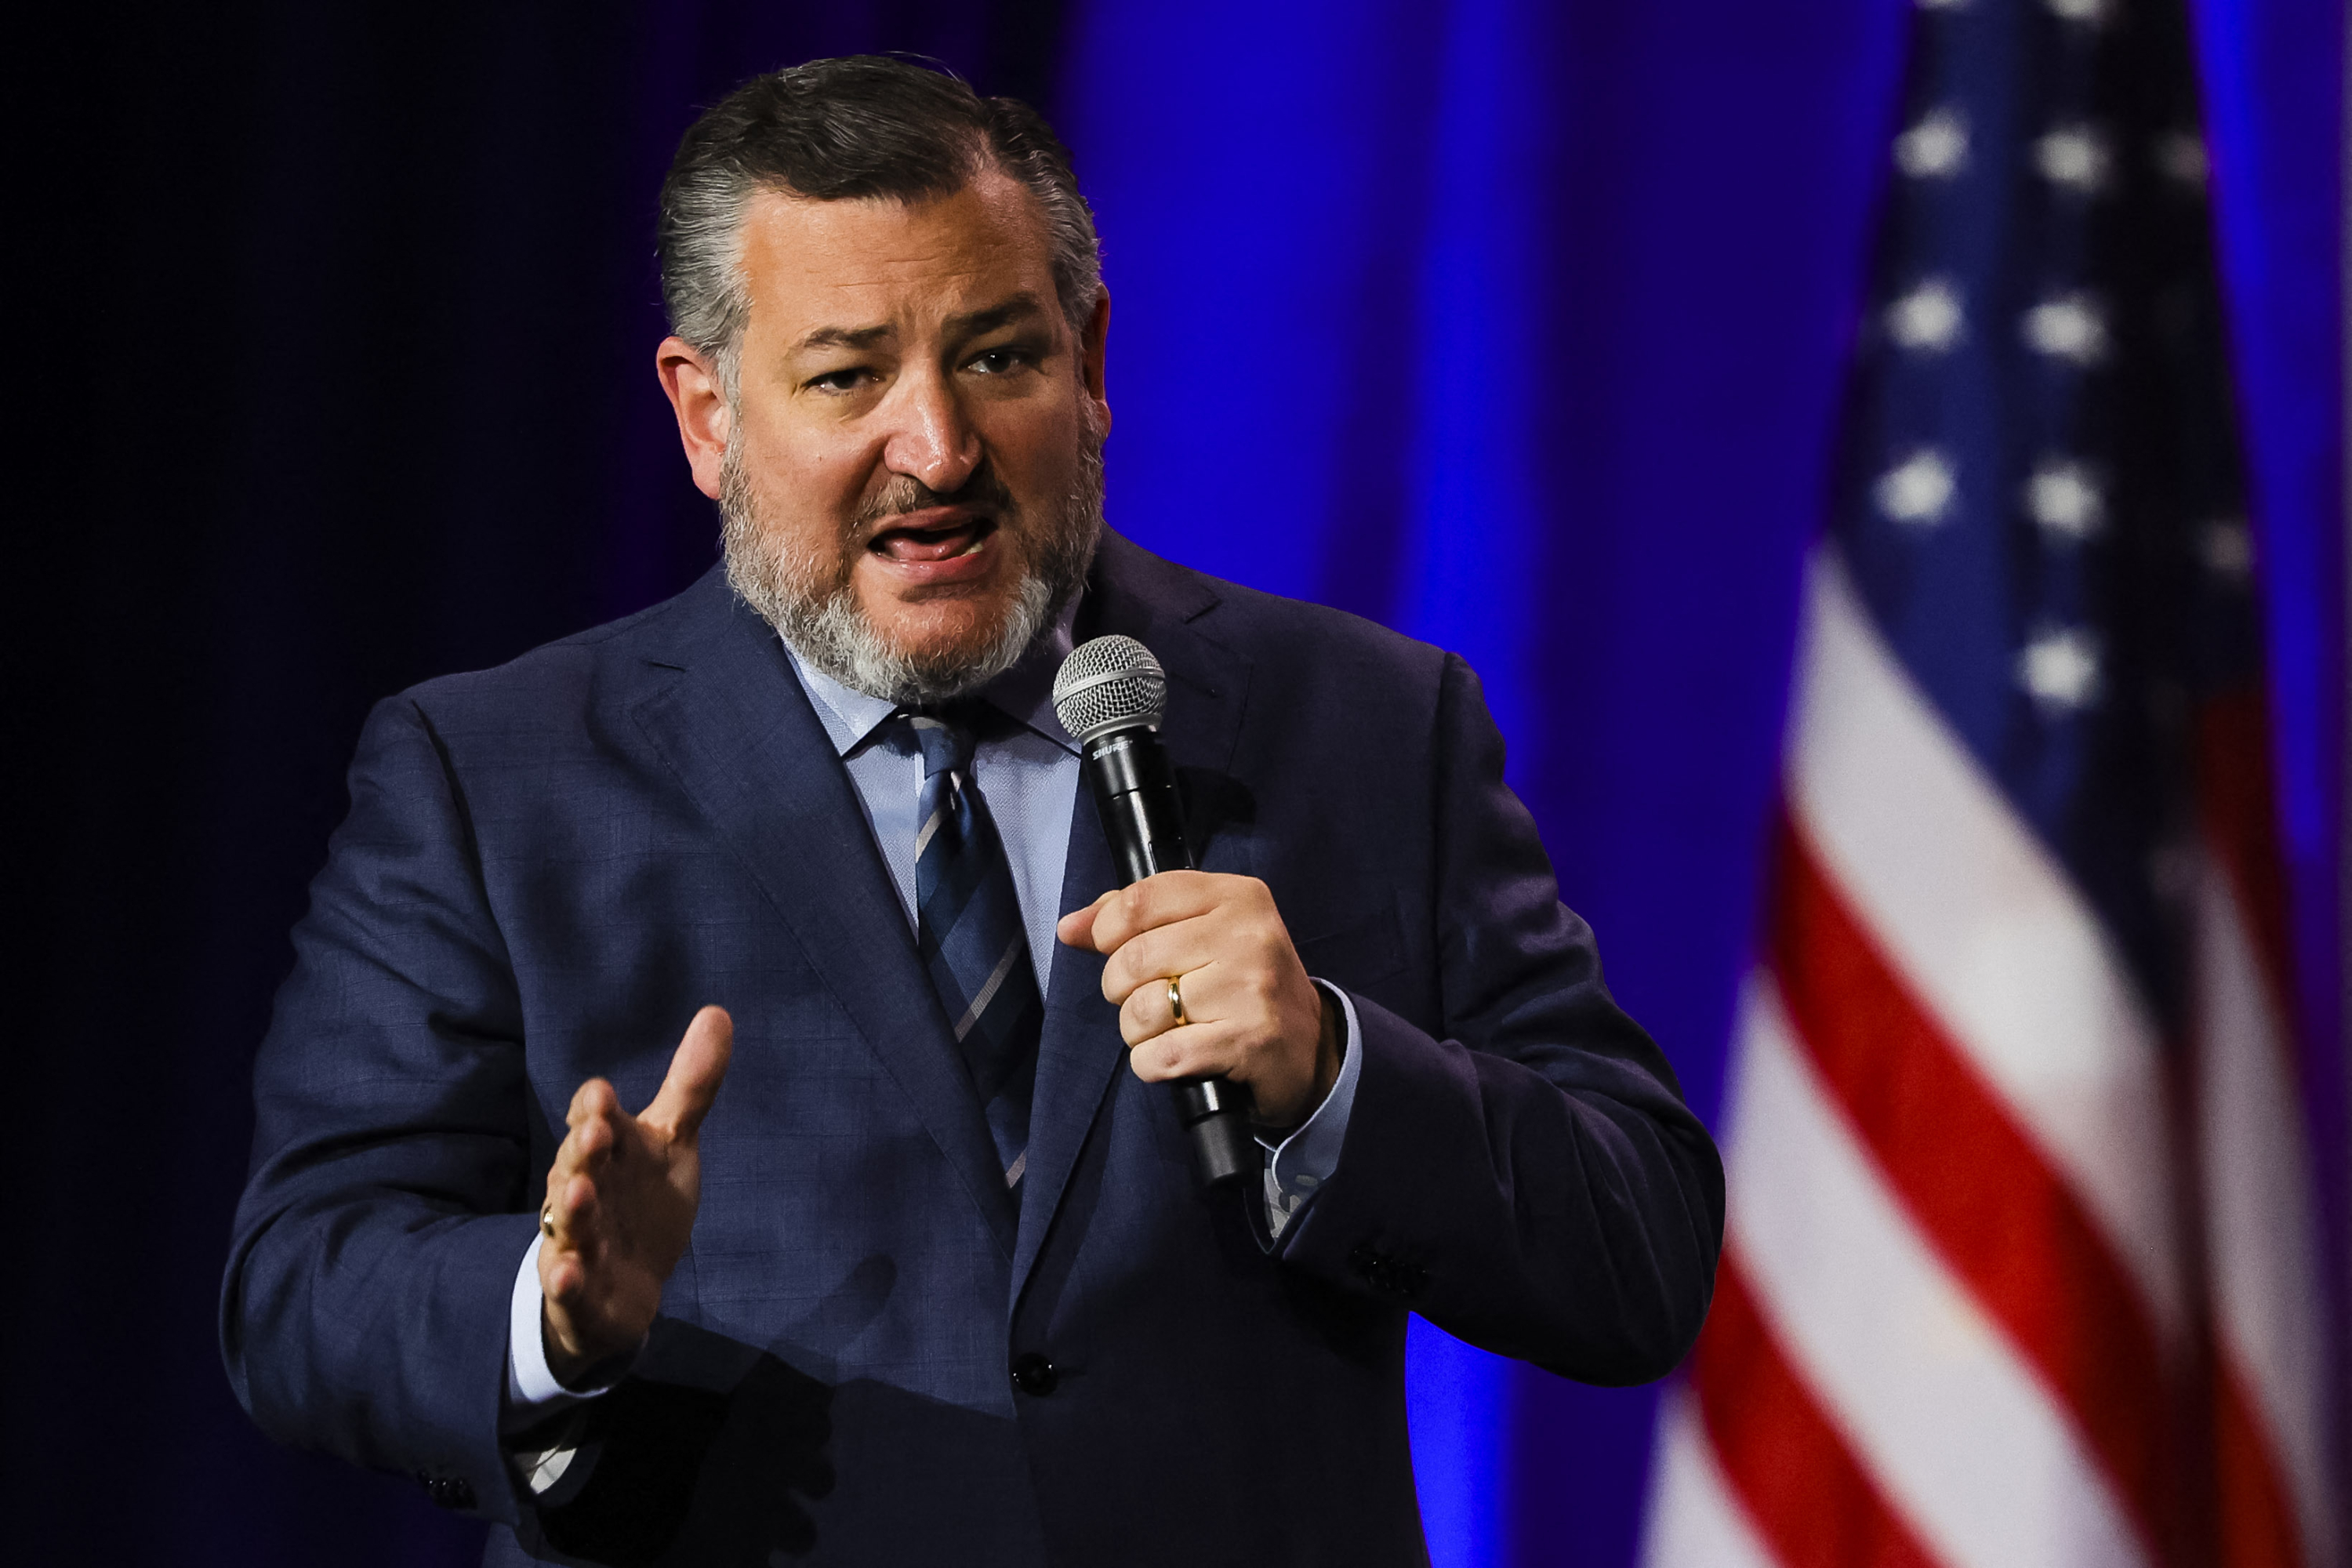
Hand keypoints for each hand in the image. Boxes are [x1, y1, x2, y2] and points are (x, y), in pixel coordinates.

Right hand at [537, 1005, 732, 1385]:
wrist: (624, 1287)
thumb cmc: (642, 1201)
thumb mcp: (671, 1142)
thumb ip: (691, 1085)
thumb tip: (718, 1011)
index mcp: (607, 1148)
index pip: (591, 1117)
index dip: (594, 1108)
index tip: (604, 1095)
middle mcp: (583, 1186)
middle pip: (575, 1163)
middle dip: (582, 1149)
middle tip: (596, 1135)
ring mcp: (574, 1237)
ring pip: (567, 1219)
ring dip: (570, 1207)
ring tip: (578, 1194)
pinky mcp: (574, 1286)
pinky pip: (565, 1281)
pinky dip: (565, 1276)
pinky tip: (569, 1272)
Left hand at [1057, 871, 1341, 1128]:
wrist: (1310, 1050)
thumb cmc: (1244, 986)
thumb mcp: (1204, 934)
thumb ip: (1135, 921)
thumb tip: (1069, 927)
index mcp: (1238, 897)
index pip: (1140, 899)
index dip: (1106, 929)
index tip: (1111, 949)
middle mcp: (1249, 935)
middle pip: (1133, 958)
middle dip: (1120, 989)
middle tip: (1146, 1000)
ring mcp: (1251, 989)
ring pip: (1141, 1010)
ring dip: (1136, 1032)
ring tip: (1166, 1030)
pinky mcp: (1247, 1041)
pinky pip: (1161, 1055)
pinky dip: (1151, 1065)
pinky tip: (1173, 1060)